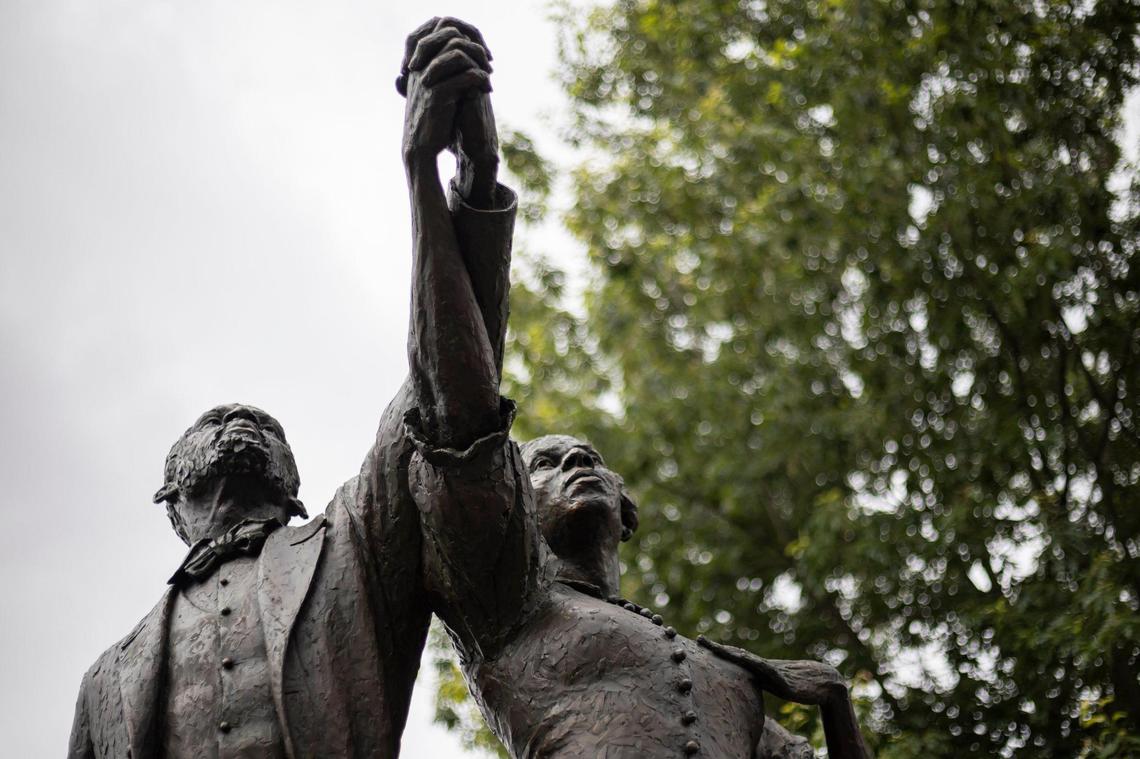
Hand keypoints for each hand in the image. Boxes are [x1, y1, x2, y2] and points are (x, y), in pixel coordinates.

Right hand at [399, 18, 493, 165]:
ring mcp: (427, 80)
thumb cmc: (431, 122)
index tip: (480, 55)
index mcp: (418, 63)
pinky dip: (481, 80)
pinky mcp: (437, 96)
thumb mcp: (434, 92)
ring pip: (458, 53)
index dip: (464, 37)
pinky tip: (487, 90)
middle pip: (450, 36)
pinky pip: (465, 76)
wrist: (421, 149)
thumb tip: (462, 56)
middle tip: (489, 64)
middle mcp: (419, 67)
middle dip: (475, 47)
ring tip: (489, 77)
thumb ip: (444, 73)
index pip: (439, 31)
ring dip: (479, 62)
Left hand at [697, 635, 847, 705]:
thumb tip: (744, 682)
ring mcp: (773, 671)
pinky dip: (753, 664)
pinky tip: (742, 659)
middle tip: (699, 639)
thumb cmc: (799, 684)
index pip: (734, 656)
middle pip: (736, 654)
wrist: (824, 683)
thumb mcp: (773, 684)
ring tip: (715, 647)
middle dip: (717, 648)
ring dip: (731, 654)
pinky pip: (766, 670)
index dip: (718, 650)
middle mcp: (763, 665)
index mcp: (759, 667)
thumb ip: (759, 680)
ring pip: (748, 659)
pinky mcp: (782, 680)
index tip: (701, 642)